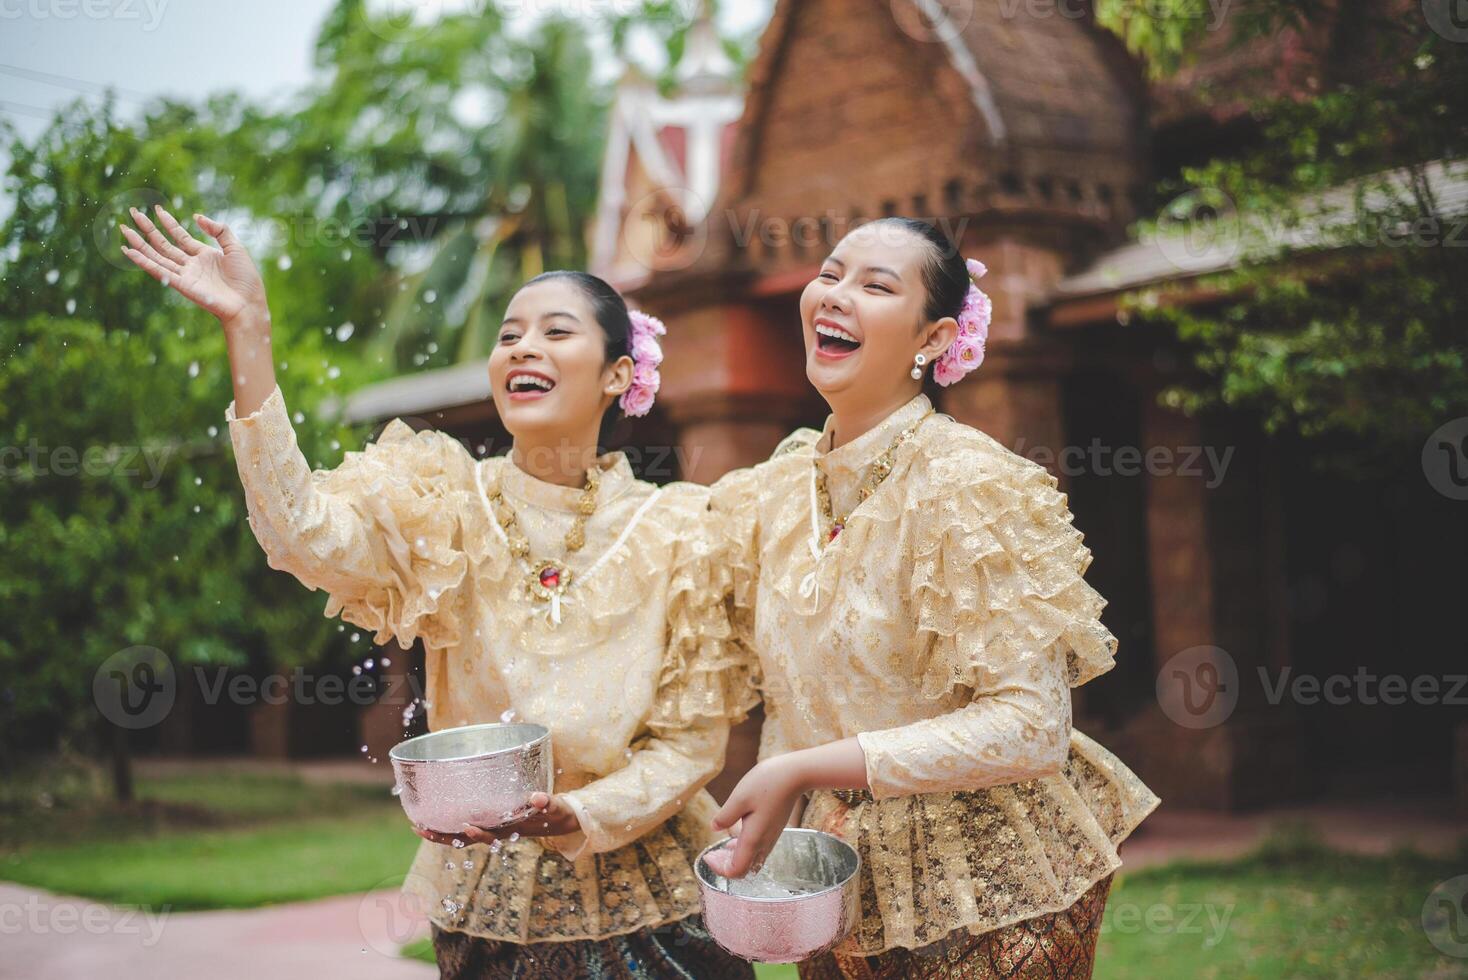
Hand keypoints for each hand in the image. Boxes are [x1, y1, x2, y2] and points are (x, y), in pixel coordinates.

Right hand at [119, 204, 265, 326]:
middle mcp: (191, 265)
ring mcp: (185, 275)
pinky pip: (159, 271)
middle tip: (132, 213)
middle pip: (163, 244)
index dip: (169, 223)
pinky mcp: (182, 285)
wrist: (248, 304)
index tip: (157, 209)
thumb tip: (197, 216)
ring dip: (139, 244)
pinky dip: (144, 262)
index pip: (180, 236)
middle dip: (148, 229)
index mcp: (204, 255)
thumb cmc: (246, 279)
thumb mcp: (235, 248)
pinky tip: (130, 252)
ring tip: (124, 229)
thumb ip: (219, 230)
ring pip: (156, 256)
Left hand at [410, 792, 580, 846]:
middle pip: (465, 840)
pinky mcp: (490, 819)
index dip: (478, 834)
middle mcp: (496, 831)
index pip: (490, 836)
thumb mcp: (555, 807)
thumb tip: (537, 797)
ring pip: (461, 835)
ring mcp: (491, 827)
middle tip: (420, 830)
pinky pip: (465, 824)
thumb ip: (547, 803)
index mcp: (511, 830)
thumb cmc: (555, 812)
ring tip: (417, 826)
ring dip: (440, 832)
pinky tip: (435, 813)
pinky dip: (450, 821)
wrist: (557, 819)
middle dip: (443, 837)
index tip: (467, 827)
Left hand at [703, 756, 805, 878]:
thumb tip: (714, 828)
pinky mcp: (774, 828)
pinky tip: (737, 835)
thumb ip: (725, 816)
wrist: (796, 774)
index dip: (719, 869)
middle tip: (712, 854)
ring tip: (721, 847)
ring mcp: (771, 836)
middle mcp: (764, 842)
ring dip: (735, 858)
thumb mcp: (739, 797)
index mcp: (753, 838)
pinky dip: (745, 849)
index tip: (708, 856)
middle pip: (745, 870)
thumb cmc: (767, 783)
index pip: (737, 870)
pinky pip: (758, 849)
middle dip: (726, 866)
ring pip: (752, 860)